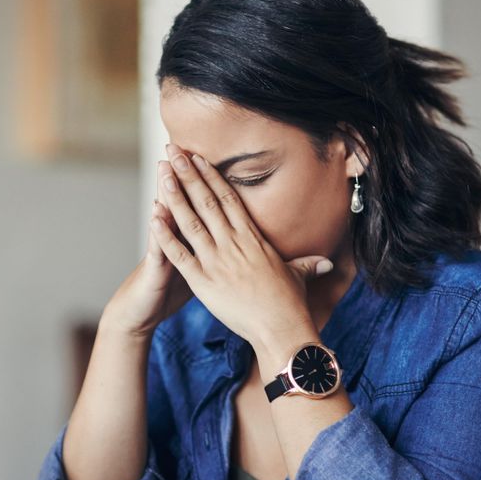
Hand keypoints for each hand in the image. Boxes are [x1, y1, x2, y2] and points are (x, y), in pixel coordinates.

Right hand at [101, 162, 193, 337]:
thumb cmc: (167, 291)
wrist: (138, 312)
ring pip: (166, 219)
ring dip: (167, 194)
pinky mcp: (155, 270)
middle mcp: (174, 240)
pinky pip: (159, 249)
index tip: (208, 156)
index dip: (203, 183)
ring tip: (166, 169)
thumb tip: (226, 239)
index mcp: (189, 239)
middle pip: (182, 204)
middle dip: (184, 177)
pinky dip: (158, 231)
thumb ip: (205, 250)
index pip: (198, 206)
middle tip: (184, 148)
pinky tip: (155, 213)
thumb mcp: (193, 269)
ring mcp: (162, 251)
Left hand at [150, 143, 331, 352]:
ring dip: (175, 195)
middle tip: (173, 151)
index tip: (198, 158)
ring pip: (191, 220)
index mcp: (253, 238)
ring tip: (162, 172)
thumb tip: (327, 262)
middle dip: (188, 174)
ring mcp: (217, 261)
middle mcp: (234, 243)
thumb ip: (307, 264)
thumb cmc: (290, 305)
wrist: (281, 328)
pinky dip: (165, 235)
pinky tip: (153, 216)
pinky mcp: (203, 281)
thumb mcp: (298, 277)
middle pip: (207, 200)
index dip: (212, 176)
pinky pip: (180, 254)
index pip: (229, 198)